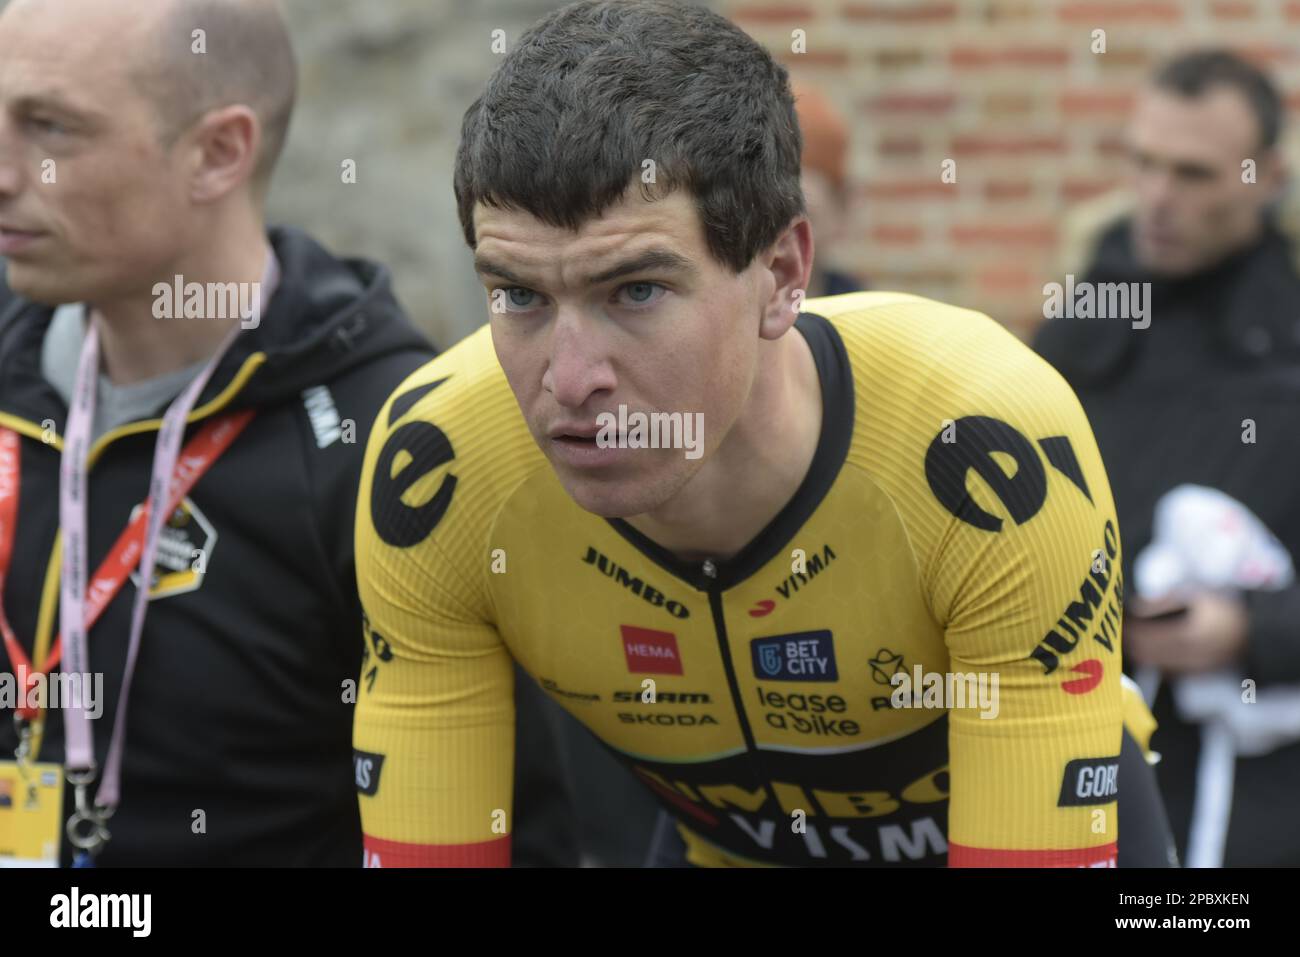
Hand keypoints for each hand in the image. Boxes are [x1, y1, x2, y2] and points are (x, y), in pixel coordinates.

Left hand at [1125, 593, 1248, 673]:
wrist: (1255, 632)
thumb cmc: (1222, 609)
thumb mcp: (1195, 596)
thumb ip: (1164, 601)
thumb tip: (1135, 606)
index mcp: (1192, 634)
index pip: (1150, 637)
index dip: (1132, 630)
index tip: (1120, 621)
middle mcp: (1193, 655)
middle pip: (1149, 654)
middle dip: (1132, 643)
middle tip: (1120, 631)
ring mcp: (1195, 667)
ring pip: (1156, 665)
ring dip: (1141, 653)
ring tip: (1129, 640)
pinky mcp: (1198, 674)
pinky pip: (1169, 672)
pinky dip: (1155, 662)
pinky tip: (1146, 652)